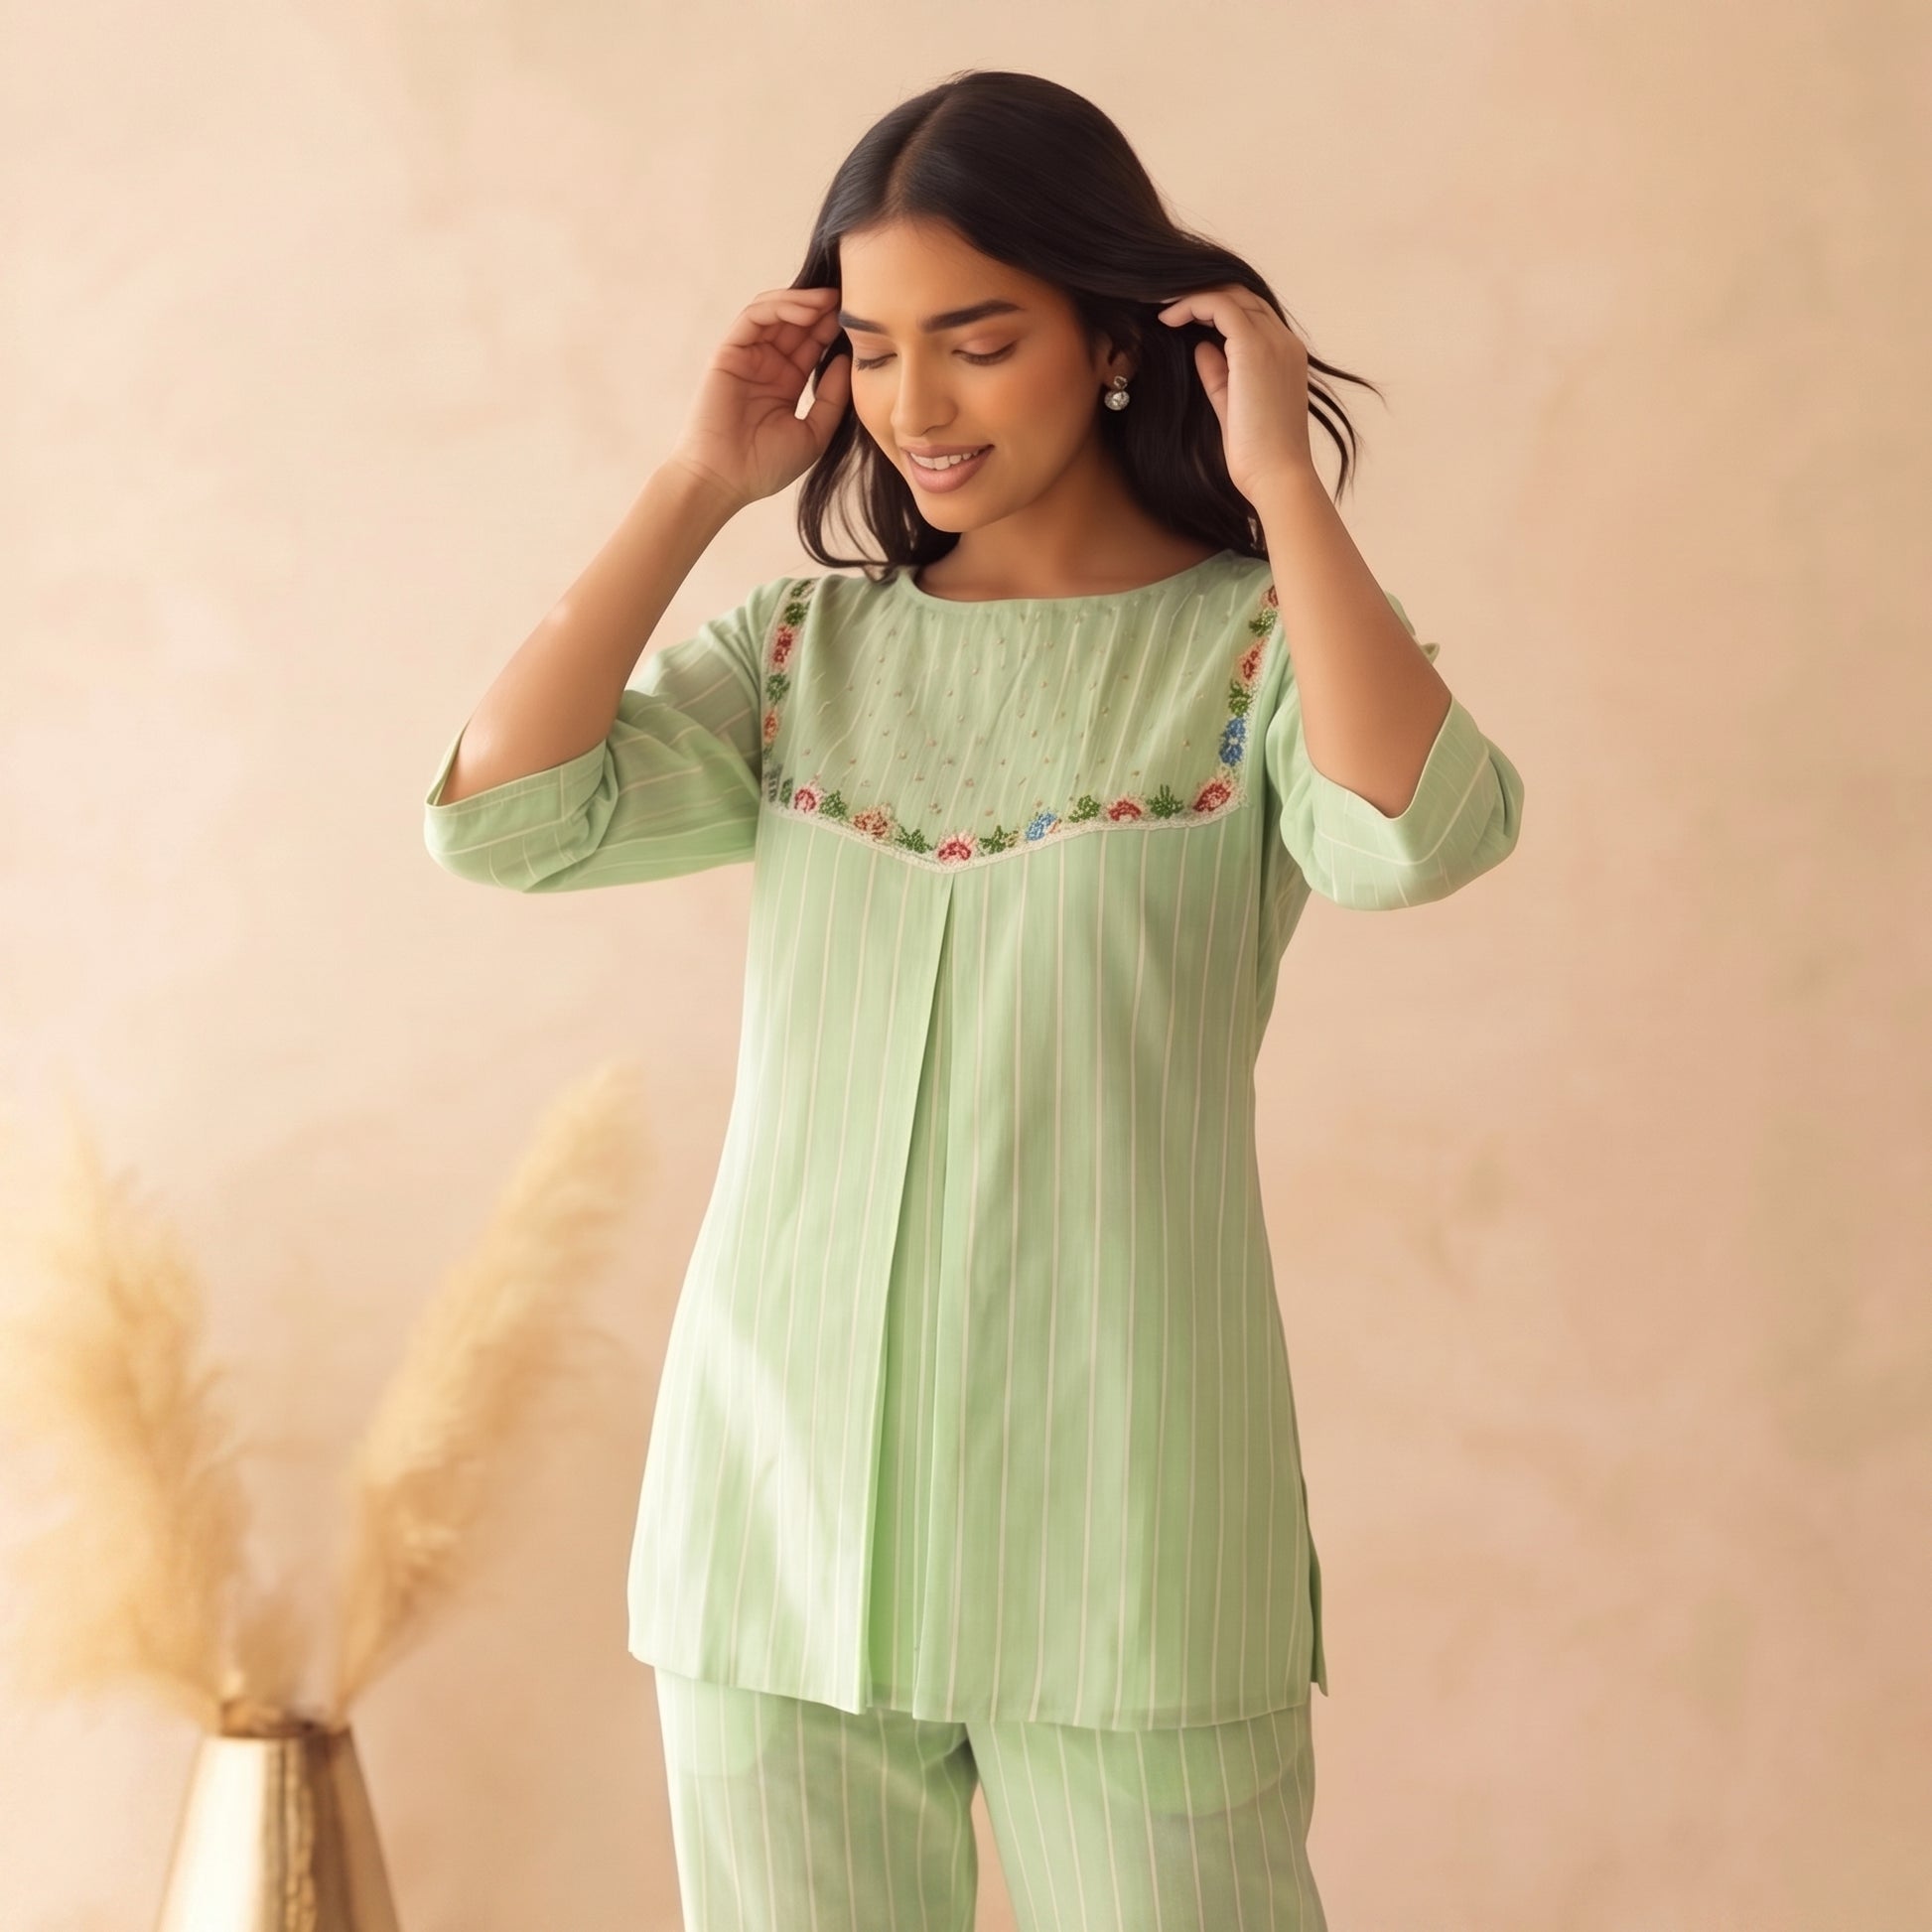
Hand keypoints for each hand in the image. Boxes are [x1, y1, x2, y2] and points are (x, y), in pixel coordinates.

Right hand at [667, 286, 852, 509]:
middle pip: (796, 323)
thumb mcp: (814, 433)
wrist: (725, 480)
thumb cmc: (766, 466)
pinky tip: (808, 309)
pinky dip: (780, 306)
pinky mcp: (728, 352)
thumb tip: (847, 360)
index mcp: (786, 383)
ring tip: (831, 301)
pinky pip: (755, 317)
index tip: (862, 319)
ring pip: (775, 313)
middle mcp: (766, 365)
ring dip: (804, 302)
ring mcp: (747, 357)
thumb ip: (832, 397)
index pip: (812, 344)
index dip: (834, 329)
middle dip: (823, 309)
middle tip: (851, 299)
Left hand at [1154, 285, 1318, 500]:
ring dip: (1193, 296)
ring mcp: (1273, 342)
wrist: (1277, 476)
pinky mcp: (1254, 349)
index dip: (1215, 308)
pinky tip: (1167, 318)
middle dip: (1203, 295)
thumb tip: (1202, 347)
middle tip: (1165, 305)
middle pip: (1243, 295)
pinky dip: (1191, 305)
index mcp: (1286, 355)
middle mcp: (1284, 342)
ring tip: (1161, 308)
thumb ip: (1220, 374)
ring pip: (1231, 294)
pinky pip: (1220, 307)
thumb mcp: (1232, 406)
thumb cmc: (1257, 455)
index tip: (1182, 318)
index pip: (1252, 313)